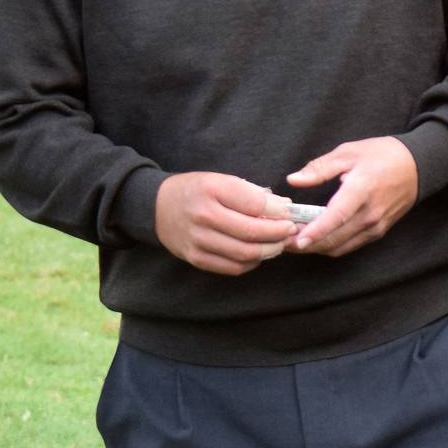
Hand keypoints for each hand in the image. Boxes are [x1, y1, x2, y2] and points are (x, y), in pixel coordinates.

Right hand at [154, 172, 296, 275]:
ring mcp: (197, 240)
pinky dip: (251, 263)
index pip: (255, 204)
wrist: (157, 206)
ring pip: (244, 253)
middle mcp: (203, 216)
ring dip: (269, 251)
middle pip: (252, 233)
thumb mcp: (222, 180)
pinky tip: (258, 254)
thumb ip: (252, 193)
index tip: (290, 213)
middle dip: (279, 234)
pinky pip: (232, 267)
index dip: (279, 211)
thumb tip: (284, 207)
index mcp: (212, 190)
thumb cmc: (197, 190)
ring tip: (279, 243)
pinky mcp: (195, 258)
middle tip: (290, 231)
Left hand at [285, 136, 418, 257]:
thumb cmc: (382, 155)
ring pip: (340, 247)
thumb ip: (319, 168)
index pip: (337, 216)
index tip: (296, 241)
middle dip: (306, 245)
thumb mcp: (348, 152)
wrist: (418, 166)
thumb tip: (293, 180)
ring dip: (316, 248)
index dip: (316, 231)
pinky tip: (315, 239)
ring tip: (293, 242)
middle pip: (335, 238)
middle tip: (281, 241)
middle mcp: (370, 213)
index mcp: (362, 189)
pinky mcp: (378, 232)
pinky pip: (350, 246)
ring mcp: (376, 226)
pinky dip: (330, 245)